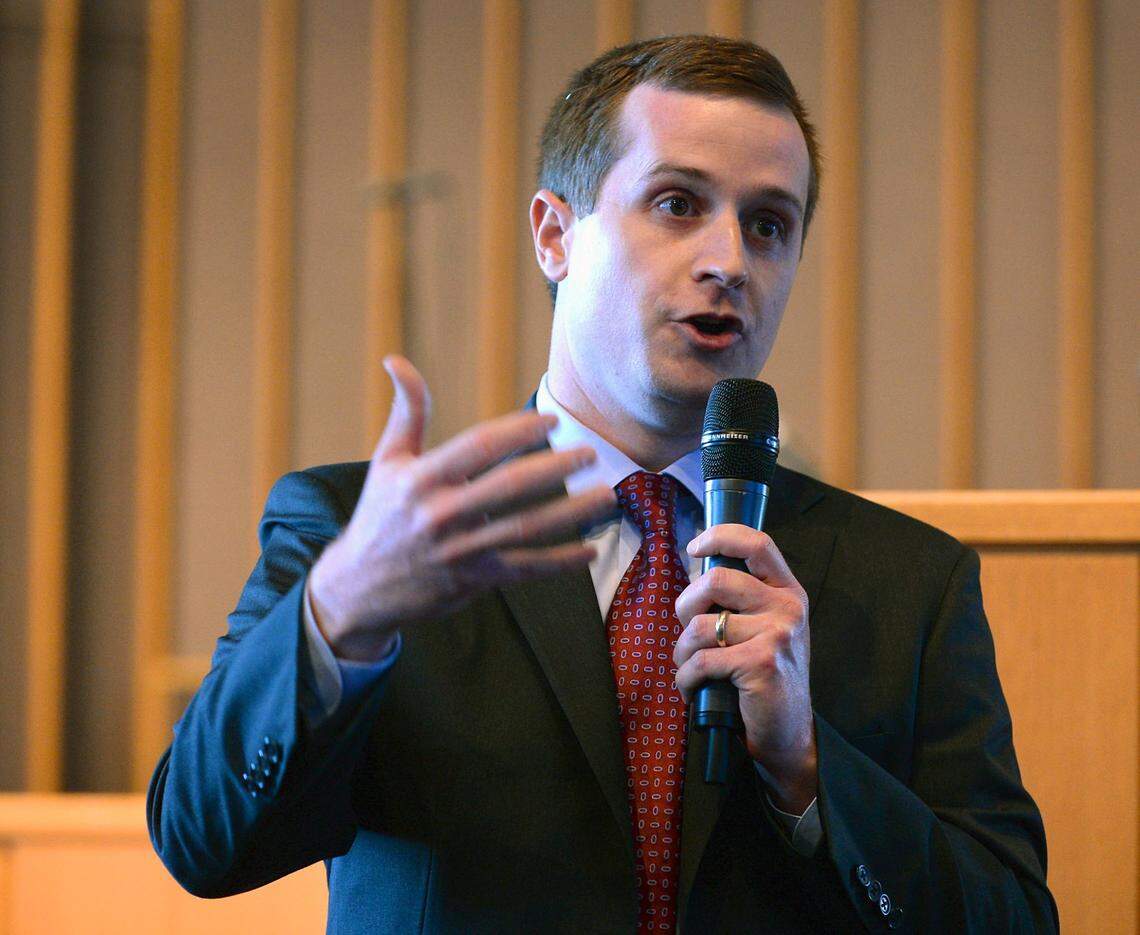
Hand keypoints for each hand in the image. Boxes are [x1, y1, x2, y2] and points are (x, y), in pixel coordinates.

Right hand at [309, 356, 615, 660]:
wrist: (358, 588)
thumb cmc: (379, 515)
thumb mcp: (387, 461)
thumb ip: (406, 412)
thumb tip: (396, 360)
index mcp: (421, 479)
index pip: (479, 446)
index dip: (519, 430)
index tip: (553, 419)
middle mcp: (441, 514)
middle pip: (509, 486)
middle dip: (556, 466)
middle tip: (591, 452)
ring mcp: (460, 550)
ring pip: (526, 528)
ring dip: (571, 512)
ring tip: (607, 496)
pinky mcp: (474, 581)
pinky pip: (525, 569)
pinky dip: (561, 563)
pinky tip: (592, 550)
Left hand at [672, 525, 816, 812]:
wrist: (788, 734)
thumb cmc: (766, 678)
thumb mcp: (766, 629)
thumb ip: (743, 599)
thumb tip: (698, 570)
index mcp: (788, 592)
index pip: (758, 543)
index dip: (721, 536)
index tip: (694, 546)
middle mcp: (788, 608)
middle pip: (716, 580)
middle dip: (685, 605)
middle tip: (687, 631)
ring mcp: (777, 635)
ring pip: (701, 625)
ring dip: (682, 651)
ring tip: (689, 667)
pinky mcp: (760, 664)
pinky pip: (701, 660)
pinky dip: (686, 678)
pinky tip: (692, 688)